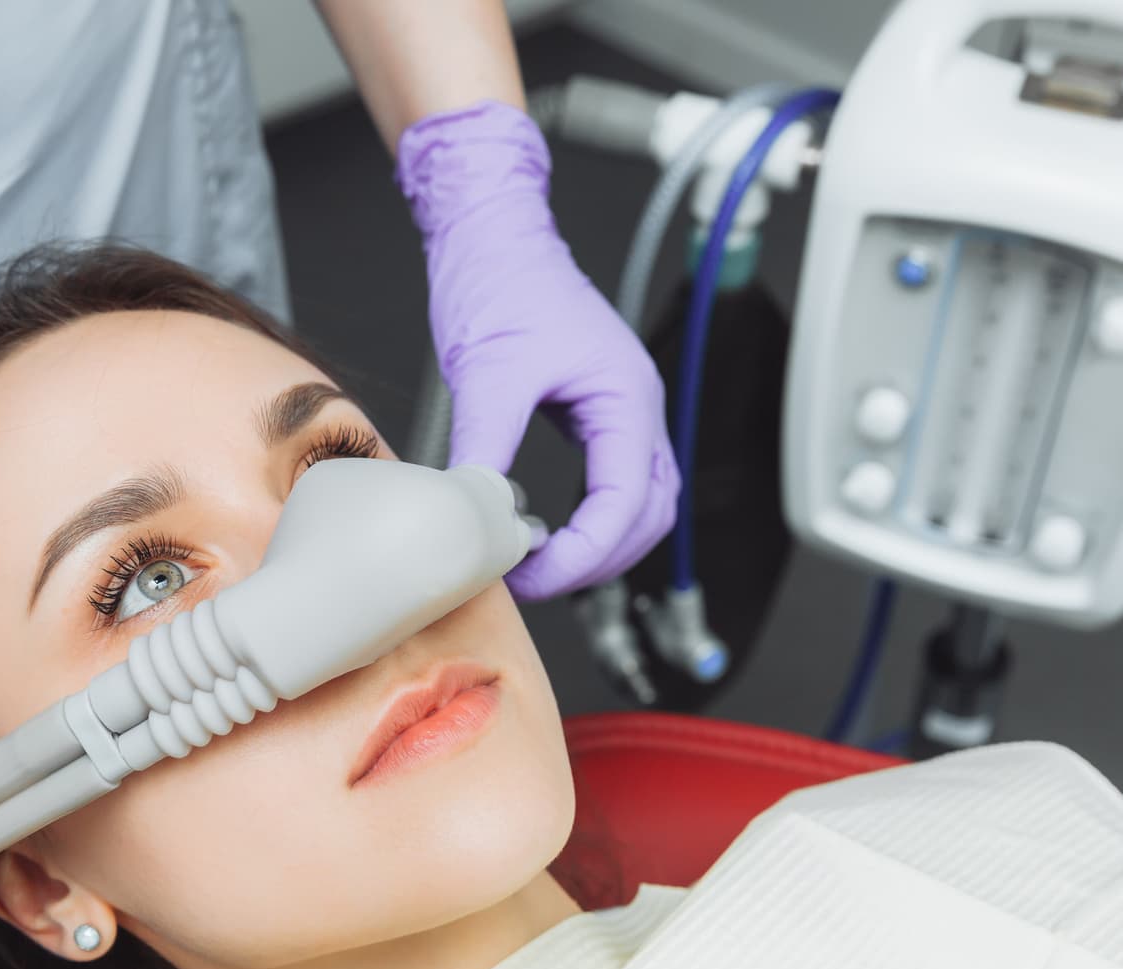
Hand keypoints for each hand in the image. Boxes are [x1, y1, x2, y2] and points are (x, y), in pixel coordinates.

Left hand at [397, 99, 678, 599]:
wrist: (493, 234)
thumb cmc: (501, 281)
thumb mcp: (488, 371)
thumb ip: (487, 445)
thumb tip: (473, 513)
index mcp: (626, 396)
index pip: (627, 502)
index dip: (585, 553)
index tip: (532, 575)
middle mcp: (638, 407)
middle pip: (649, 515)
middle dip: (597, 560)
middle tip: (532, 580)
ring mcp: (624, 411)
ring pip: (641, 506)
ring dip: (600, 545)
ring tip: (538, 564)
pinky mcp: (599, 413)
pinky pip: (615, 483)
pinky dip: (591, 518)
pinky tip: (545, 530)